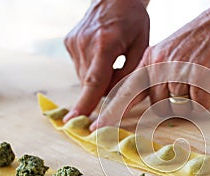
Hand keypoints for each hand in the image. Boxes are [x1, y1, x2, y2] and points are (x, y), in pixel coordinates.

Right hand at [63, 0, 149, 121]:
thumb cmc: (132, 20)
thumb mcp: (141, 45)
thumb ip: (131, 74)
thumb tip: (117, 98)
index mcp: (105, 44)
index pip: (94, 81)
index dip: (85, 104)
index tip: (73, 121)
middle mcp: (84, 44)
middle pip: (91, 84)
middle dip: (104, 89)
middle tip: (119, 73)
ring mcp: (73, 43)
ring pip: (85, 78)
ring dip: (99, 79)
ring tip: (112, 59)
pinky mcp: (68, 43)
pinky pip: (81, 68)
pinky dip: (92, 70)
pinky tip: (102, 54)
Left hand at [90, 0, 209, 130]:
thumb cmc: (200, 42)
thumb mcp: (169, 55)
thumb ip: (155, 78)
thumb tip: (150, 104)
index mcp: (150, 60)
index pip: (125, 90)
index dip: (111, 112)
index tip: (96, 129)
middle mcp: (159, 65)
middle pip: (158, 106)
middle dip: (174, 104)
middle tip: (189, 86)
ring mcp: (177, 70)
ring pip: (178, 108)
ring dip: (191, 101)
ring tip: (200, 80)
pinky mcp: (197, 76)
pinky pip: (199, 105)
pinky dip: (207, 100)